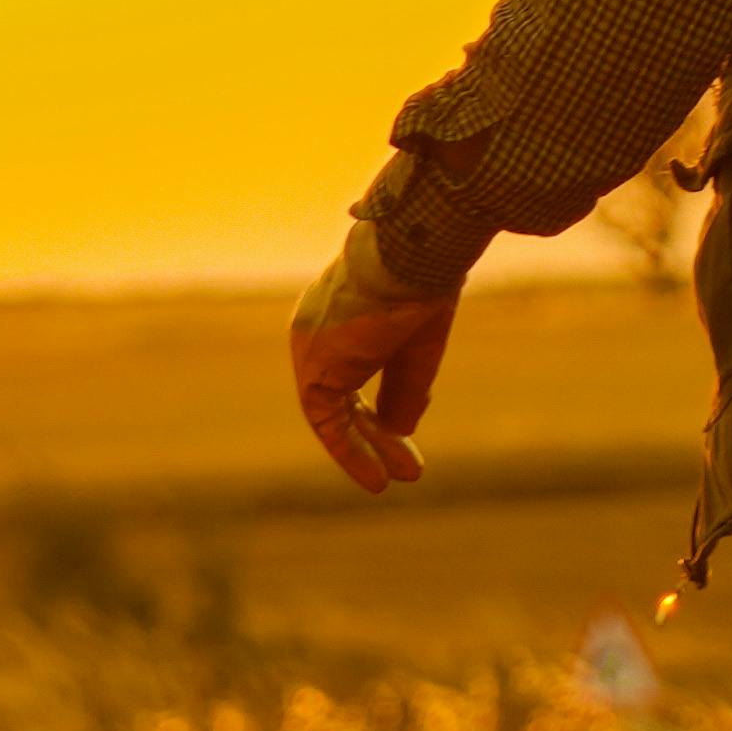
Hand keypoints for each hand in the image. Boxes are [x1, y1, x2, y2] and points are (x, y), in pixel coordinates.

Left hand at [289, 257, 455, 495]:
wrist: (411, 251)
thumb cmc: (421, 283)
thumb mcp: (418, 344)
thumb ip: (404, 387)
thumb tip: (399, 428)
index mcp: (339, 316)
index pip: (352, 372)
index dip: (378, 409)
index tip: (403, 435)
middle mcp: (316, 333)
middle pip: (341, 397)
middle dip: (376, 433)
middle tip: (409, 467)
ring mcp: (310, 350)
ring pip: (333, 414)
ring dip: (366, 449)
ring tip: (399, 479)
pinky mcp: (315, 368)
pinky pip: (326, 423)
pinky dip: (350, 452)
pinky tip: (378, 478)